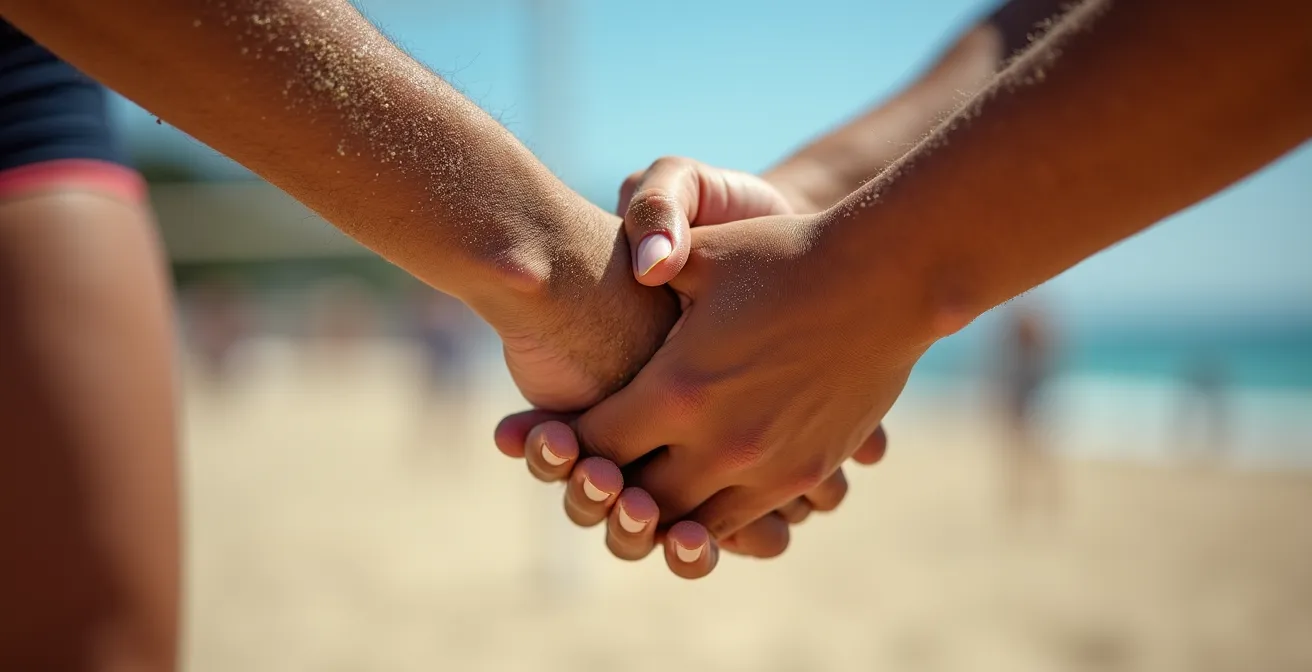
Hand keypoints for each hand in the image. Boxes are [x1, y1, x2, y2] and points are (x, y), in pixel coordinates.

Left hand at [495, 159, 894, 578]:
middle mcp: (718, 441)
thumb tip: (608, 274)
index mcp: (678, 387)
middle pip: (632, 497)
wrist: (887, 277)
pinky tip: (696, 488)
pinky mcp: (804, 471)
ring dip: (656, 508)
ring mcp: (766, 465)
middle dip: (603, 487)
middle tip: (589, 470)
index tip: (551, 435)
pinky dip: (710, 512)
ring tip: (638, 486)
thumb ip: (646, 266)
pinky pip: (742, 518)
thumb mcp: (705, 254)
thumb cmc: (785, 254)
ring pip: (686, 520)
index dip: (565, 443)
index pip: (596, 442)